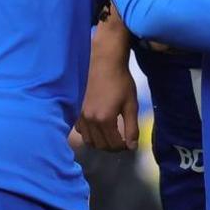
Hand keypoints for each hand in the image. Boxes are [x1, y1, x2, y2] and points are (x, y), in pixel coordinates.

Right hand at [78, 15, 139, 150]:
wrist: (104, 62)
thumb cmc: (121, 81)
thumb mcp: (131, 105)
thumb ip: (132, 127)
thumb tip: (132, 146)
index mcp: (105, 120)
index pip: (114, 145)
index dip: (124, 146)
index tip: (129, 142)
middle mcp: (90, 120)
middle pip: (101, 145)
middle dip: (113, 146)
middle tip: (122, 140)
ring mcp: (81, 116)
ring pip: (89, 141)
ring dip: (100, 142)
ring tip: (110, 135)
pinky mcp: (76, 110)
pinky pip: (81, 131)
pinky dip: (89, 134)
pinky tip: (98, 127)